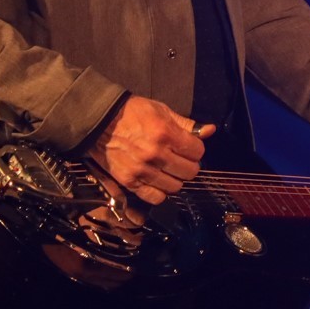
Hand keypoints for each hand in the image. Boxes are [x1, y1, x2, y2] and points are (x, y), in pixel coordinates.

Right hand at [85, 95, 211, 205]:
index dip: (196, 149)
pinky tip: (157, 181)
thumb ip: (186, 124)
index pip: (197, 152)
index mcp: (165, 134)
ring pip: (175, 187)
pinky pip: (155, 198)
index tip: (189, 147)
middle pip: (190, 172)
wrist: (100, 121)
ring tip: (167, 170)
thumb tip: (209, 131)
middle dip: (189, 165)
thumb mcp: (161, 110)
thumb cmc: (132, 113)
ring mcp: (142, 170)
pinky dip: (160, 192)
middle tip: (180, 159)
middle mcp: (155, 154)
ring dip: (175, 179)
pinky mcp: (129, 181)